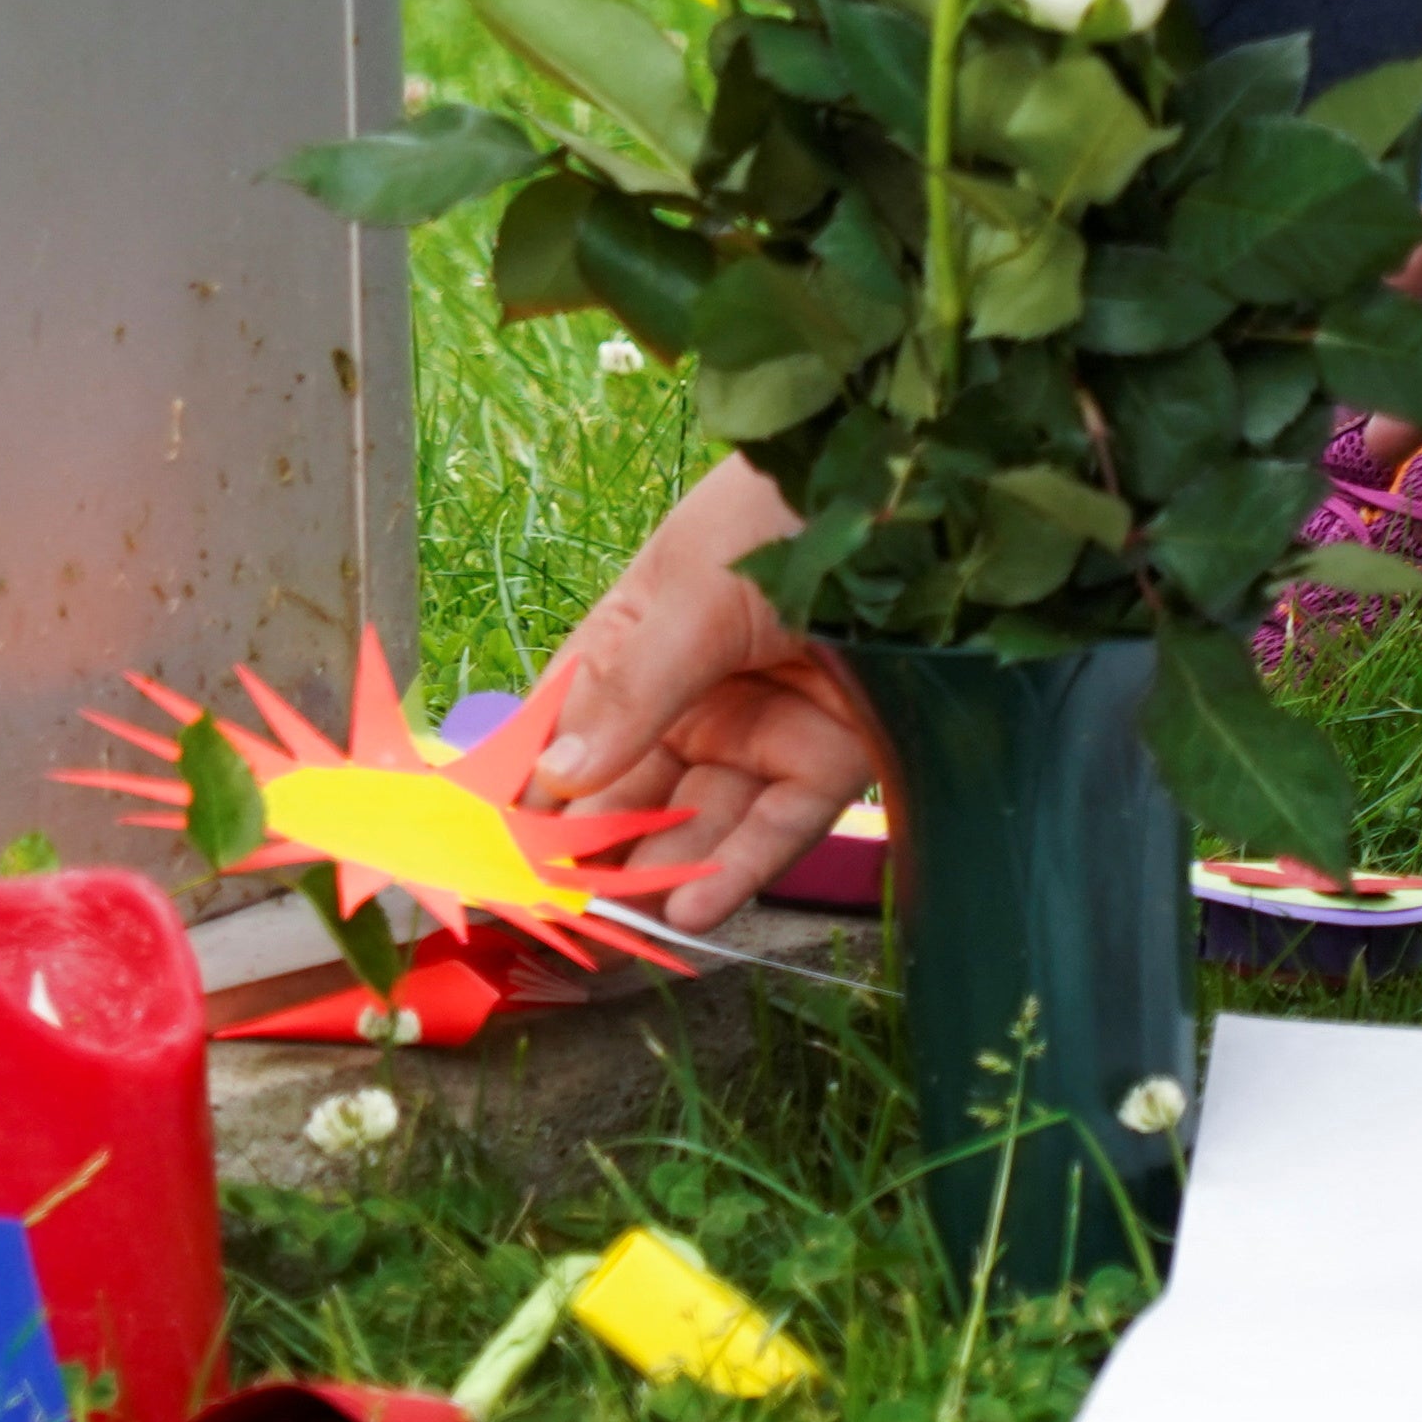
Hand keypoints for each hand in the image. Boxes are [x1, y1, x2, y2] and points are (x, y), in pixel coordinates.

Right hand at [524, 459, 889, 931]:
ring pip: (698, 821)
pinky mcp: (833, 758)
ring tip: (616, 931)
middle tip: (550, 915)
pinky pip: (777, 826)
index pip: (569, 729)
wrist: (928, 490)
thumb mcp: (694, 586)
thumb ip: (633, 686)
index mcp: (640, 634)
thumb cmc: (786, 506)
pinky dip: (736, 870)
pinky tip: (690, 910)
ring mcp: (763, 727)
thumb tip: (557, 774)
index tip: (494, 855)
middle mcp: (694, 691)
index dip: (531, 791)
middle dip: (589, 853)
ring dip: (656, 876)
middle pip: (628, 789)